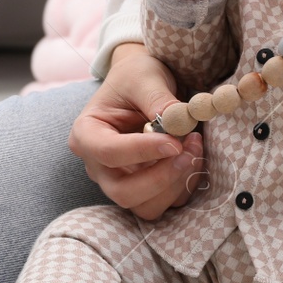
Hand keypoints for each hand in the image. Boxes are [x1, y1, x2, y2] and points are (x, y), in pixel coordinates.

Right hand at [69, 42, 206, 220]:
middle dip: (161, 177)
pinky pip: (165, 203)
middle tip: (188, 150)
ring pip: (146, 206)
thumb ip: (158, 99)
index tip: (175, 141)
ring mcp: (120, 181)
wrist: (143, 86)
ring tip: (195, 148)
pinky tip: (194, 157)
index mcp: (86, 134)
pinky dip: (185, 186)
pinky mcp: (144, 189)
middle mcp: (98, 165)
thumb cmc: (136, 77)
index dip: (143, 151)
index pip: (109, 153)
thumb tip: (177, 123)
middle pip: (123, 192)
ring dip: (176, 184)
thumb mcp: (144, 77)